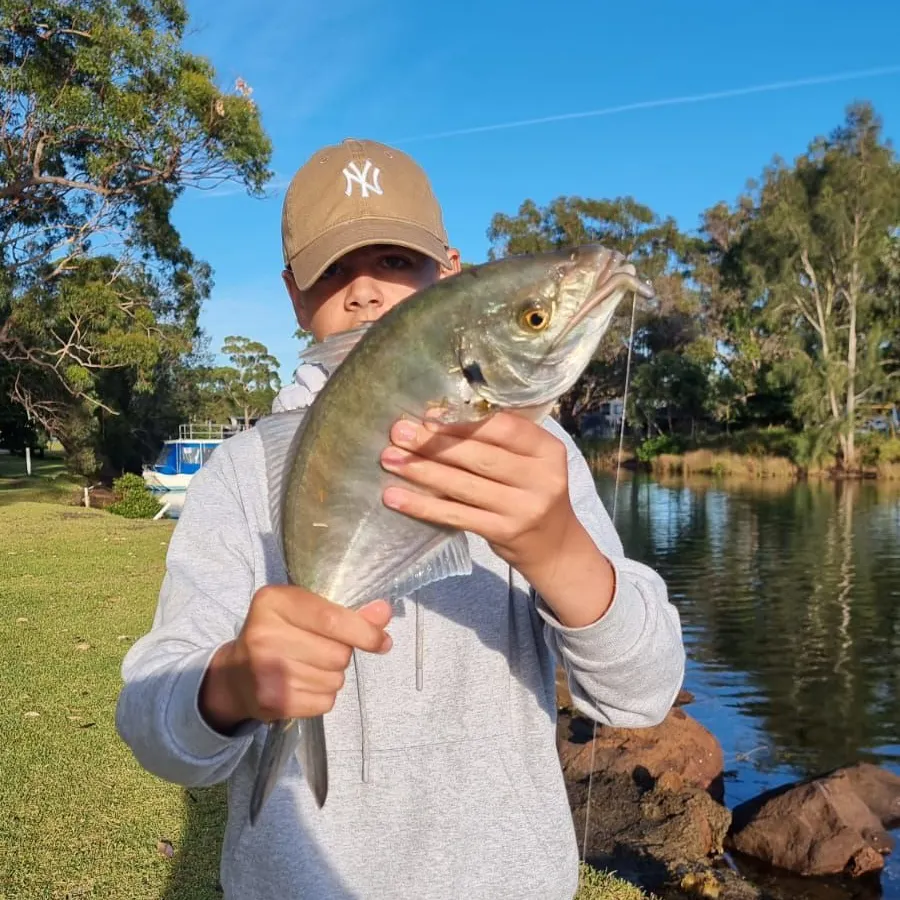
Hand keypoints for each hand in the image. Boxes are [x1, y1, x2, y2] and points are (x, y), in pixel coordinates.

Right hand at [199, 587, 391, 733]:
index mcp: (274, 602)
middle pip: (338, 654)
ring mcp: (266, 672)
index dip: (365, 632)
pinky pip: (325, 702)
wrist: (235, 675)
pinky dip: (322, 696)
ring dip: (332, 676)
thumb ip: (346, 612)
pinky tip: (302, 684)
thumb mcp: (305, 610)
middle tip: (321, 650)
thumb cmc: (278, 633)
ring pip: (334, 680)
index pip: (332, 620)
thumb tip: (383, 613)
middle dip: (342, 654)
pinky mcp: (272, 702)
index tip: (383, 641)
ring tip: (307, 667)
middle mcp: (265, 635)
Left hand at [378, 412, 574, 575]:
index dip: (463, 422)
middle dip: (434, 444)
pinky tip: (396, 497)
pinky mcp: (504, 532)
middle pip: (479, 456)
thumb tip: (434, 419)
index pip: (503, 428)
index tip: (428, 417)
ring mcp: (523, 507)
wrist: (554, 546)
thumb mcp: (530, 462)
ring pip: (463, 484)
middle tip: (399, 433)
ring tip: (390, 460)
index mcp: (548, 450)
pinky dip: (423, 505)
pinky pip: (456, 514)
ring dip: (422, 471)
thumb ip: (496, 442)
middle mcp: (541, 478)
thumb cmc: (531, 493)